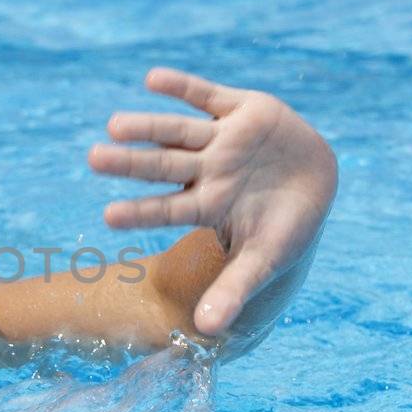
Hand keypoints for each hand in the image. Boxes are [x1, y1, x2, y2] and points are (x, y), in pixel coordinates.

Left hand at [89, 67, 336, 336]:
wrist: (319, 180)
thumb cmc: (286, 227)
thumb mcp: (264, 259)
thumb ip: (233, 290)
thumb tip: (206, 332)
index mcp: (208, 205)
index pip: (167, 209)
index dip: (139, 213)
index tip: (107, 218)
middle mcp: (207, 170)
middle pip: (162, 166)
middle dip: (130, 164)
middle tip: (93, 160)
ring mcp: (221, 139)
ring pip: (177, 131)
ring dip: (148, 127)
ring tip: (114, 124)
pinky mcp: (240, 108)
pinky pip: (206, 95)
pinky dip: (182, 87)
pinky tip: (152, 79)